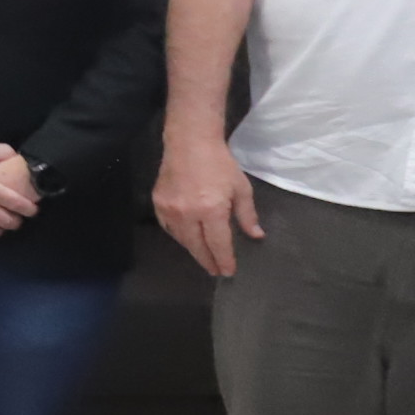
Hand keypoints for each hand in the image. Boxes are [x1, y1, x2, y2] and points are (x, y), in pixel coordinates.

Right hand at [151, 123, 259, 278]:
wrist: (190, 143)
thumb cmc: (220, 164)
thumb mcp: (241, 188)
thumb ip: (247, 215)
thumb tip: (256, 235)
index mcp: (212, 210)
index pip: (218, 244)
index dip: (224, 260)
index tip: (228, 271)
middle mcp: (188, 214)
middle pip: (198, 247)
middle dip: (208, 261)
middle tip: (215, 270)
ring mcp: (170, 210)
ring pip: (182, 240)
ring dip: (194, 249)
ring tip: (203, 255)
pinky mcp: (158, 204)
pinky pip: (169, 228)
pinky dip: (179, 236)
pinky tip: (187, 237)